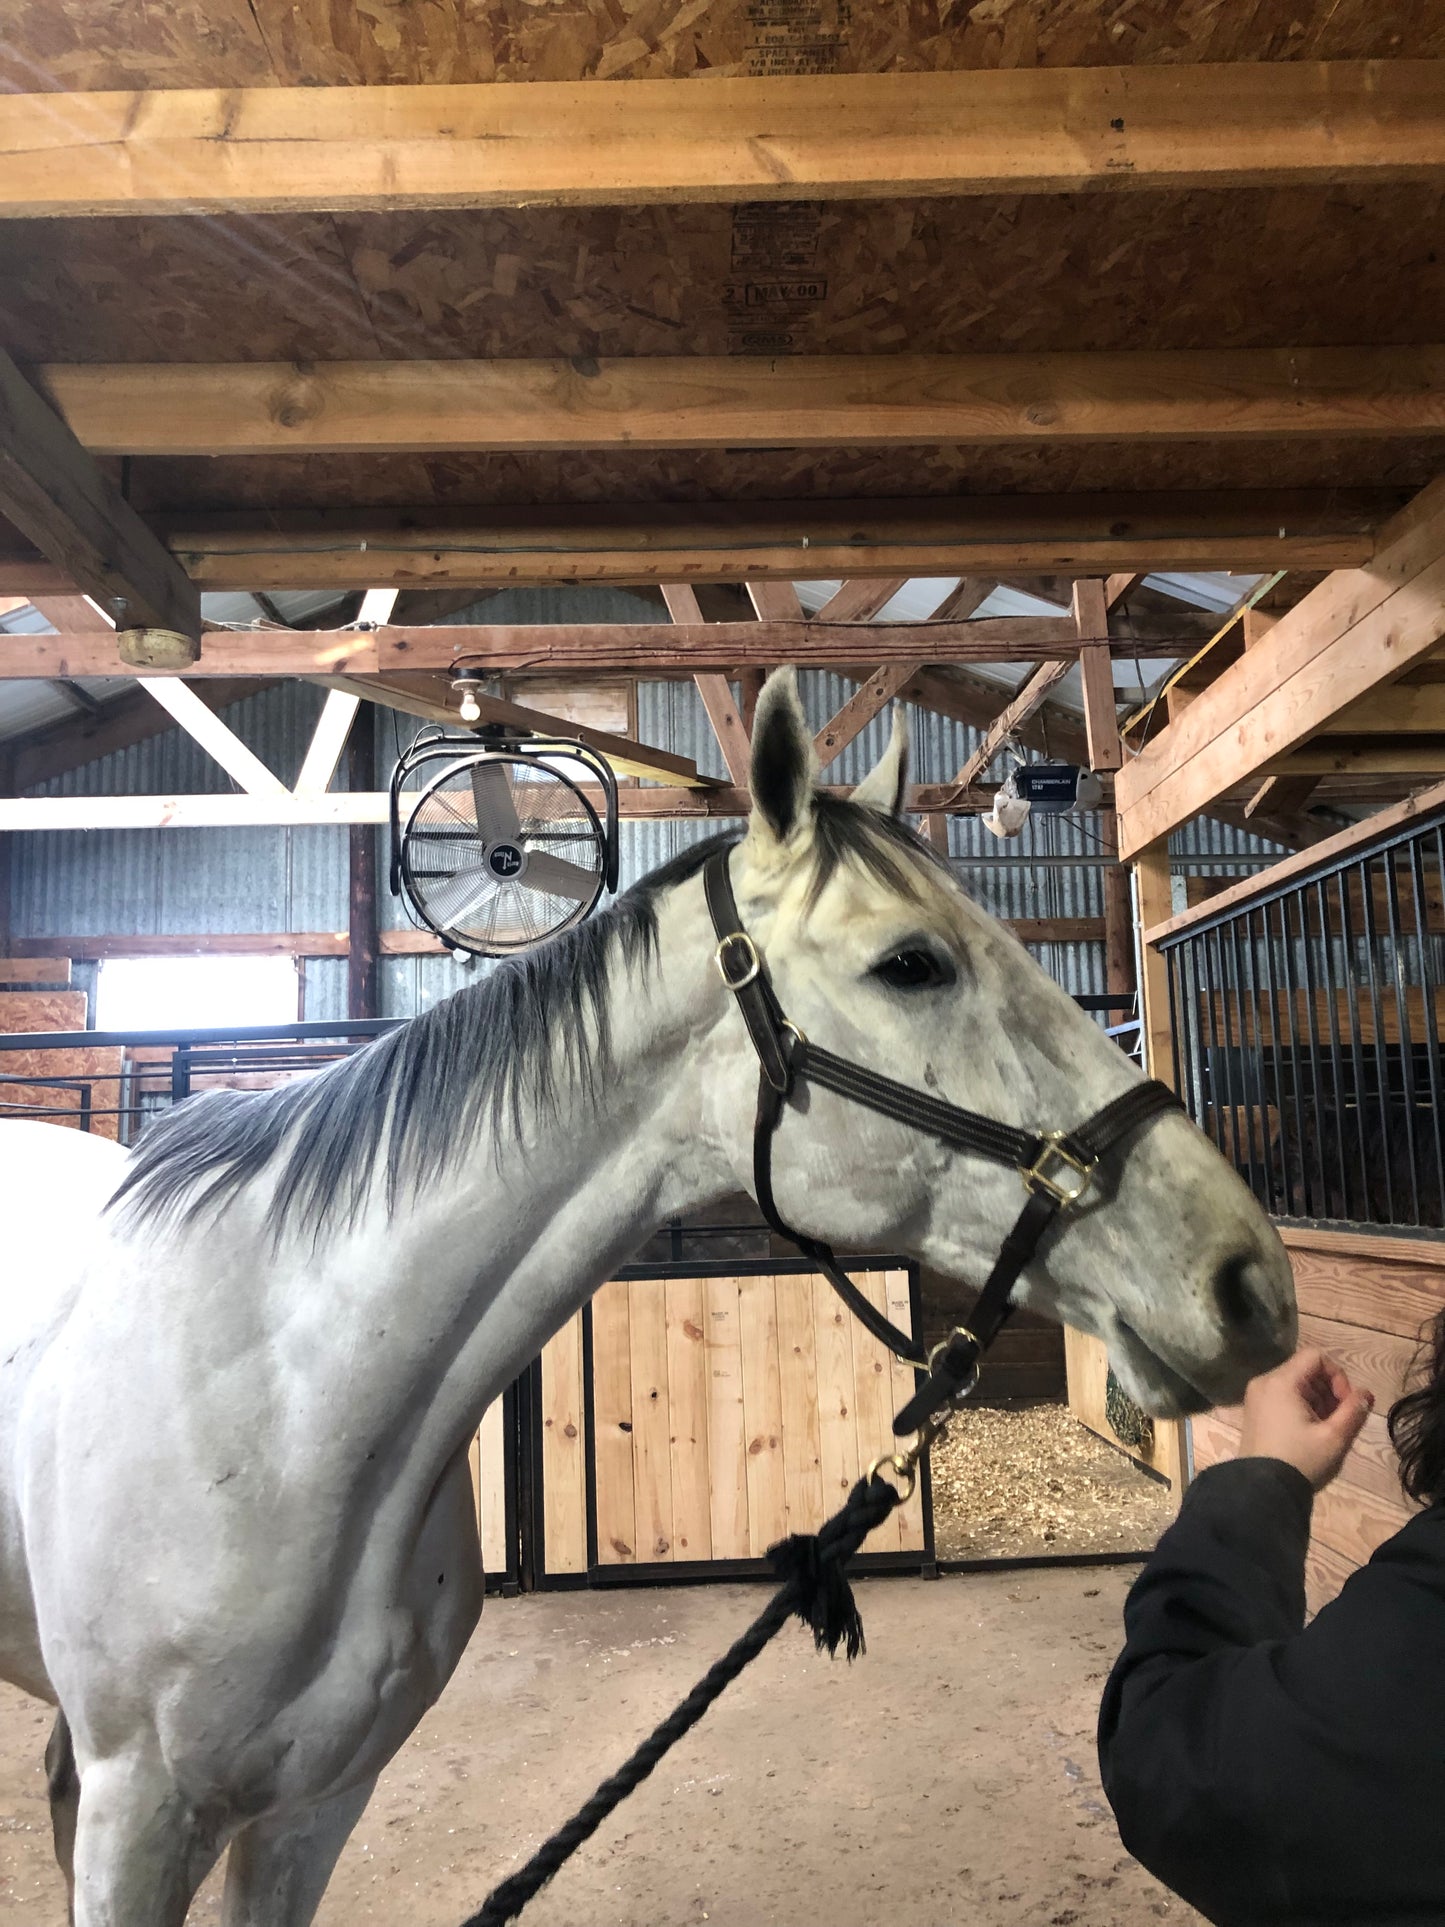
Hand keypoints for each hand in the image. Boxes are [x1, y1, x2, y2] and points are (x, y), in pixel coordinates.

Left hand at [1235, 1349, 1373, 1491]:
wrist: (1263, 1491)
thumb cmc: (1301, 1461)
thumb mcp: (1334, 1438)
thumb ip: (1354, 1411)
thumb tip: (1366, 1394)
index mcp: (1280, 1382)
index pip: (1316, 1357)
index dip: (1338, 1376)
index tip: (1345, 1404)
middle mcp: (1264, 1382)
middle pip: (1305, 1370)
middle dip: (1329, 1392)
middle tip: (1339, 1421)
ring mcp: (1256, 1397)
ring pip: (1295, 1385)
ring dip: (1317, 1401)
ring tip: (1325, 1431)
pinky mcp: (1254, 1412)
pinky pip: (1283, 1397)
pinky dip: (1301, 1408)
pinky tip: (1309, 1434)